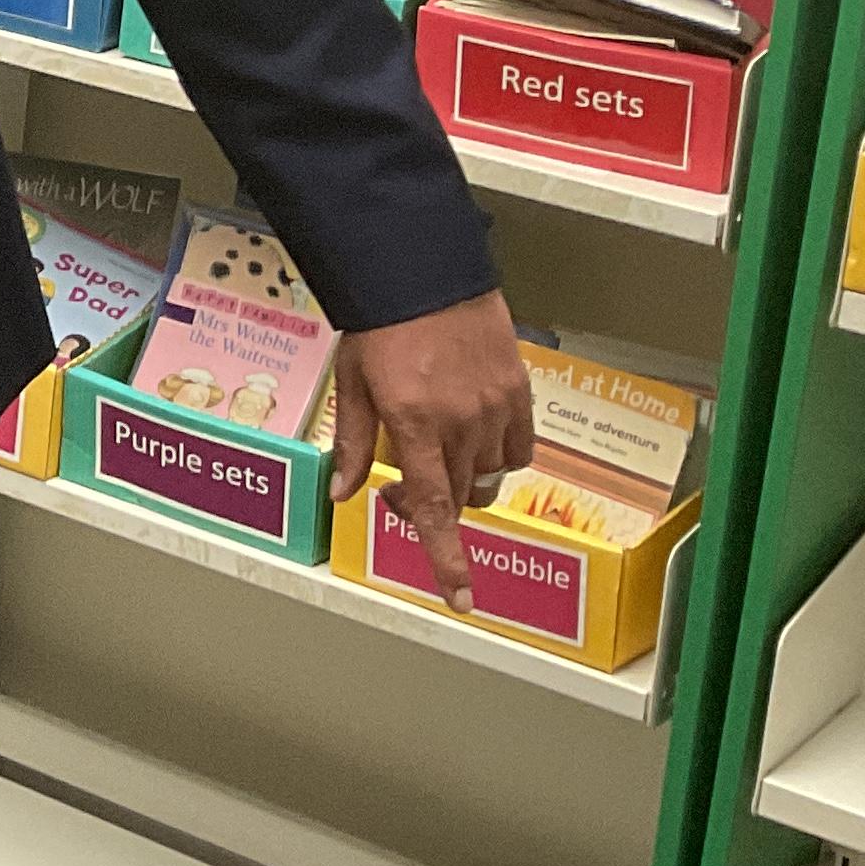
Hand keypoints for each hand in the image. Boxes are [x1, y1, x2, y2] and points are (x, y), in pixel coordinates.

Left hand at [328, 290, 535, 614]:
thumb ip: (351, 443)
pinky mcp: (518, 390)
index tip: (461, 596)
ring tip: (436, 454)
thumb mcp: (350, 383)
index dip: (448, 558)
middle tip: (399, 486)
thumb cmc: (379, 322)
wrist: (421, 269)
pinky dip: (498, 457)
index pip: (434, 507)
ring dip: (464, 481)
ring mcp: (494, 406)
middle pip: (459, 497)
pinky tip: (473, 439)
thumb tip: (345, 494)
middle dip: (430, 505)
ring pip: (490, 477)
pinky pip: (520, 448)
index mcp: (413, 422)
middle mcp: (460, 420)